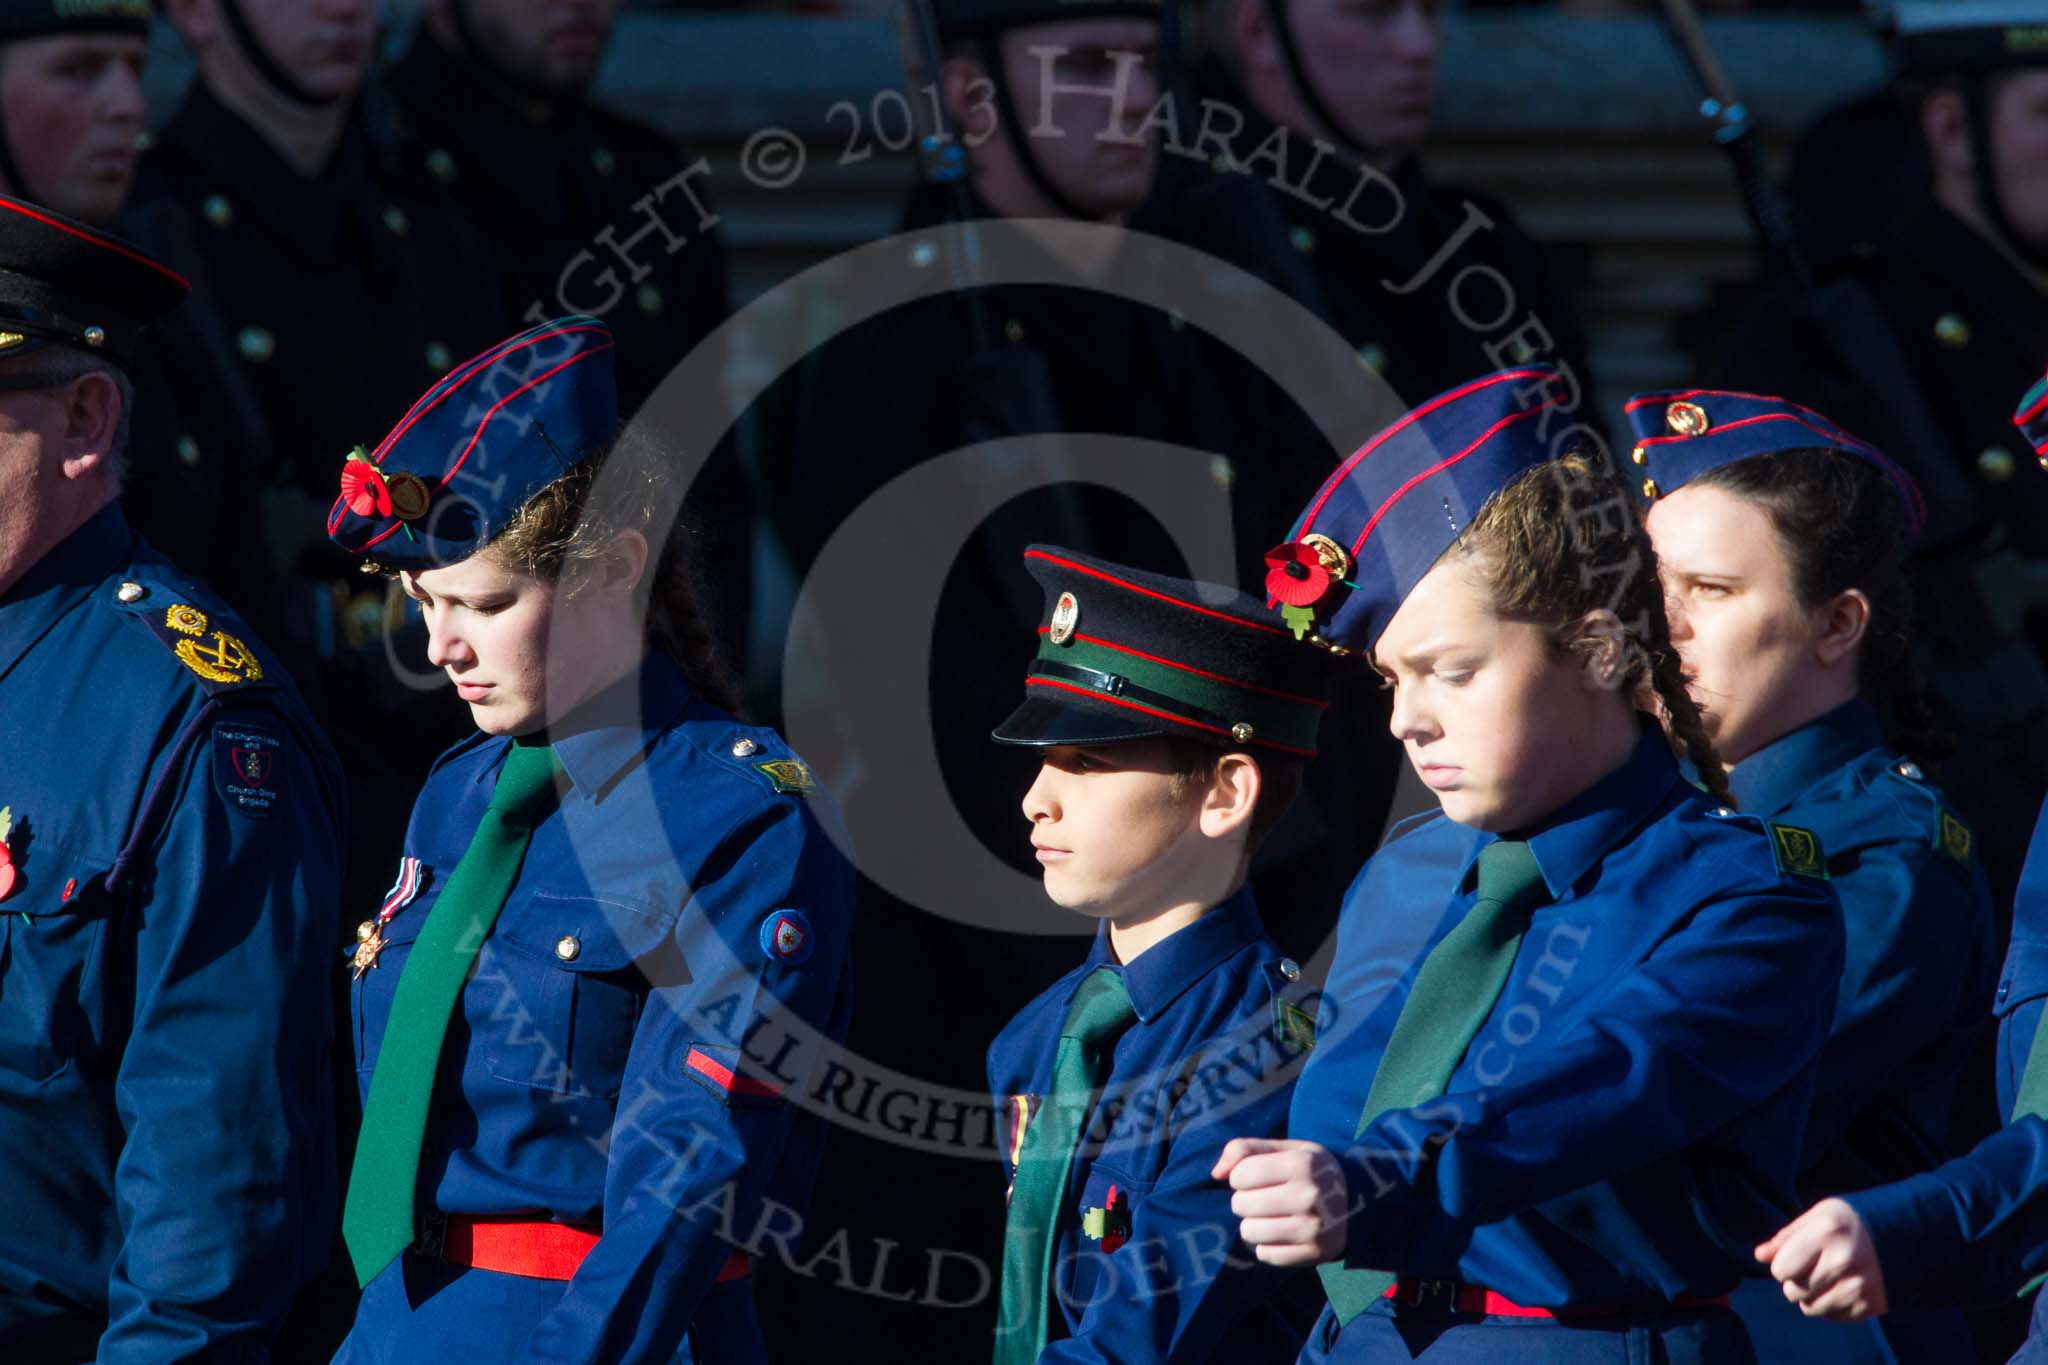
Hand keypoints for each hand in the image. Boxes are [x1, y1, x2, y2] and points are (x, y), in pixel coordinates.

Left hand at [1213, 1137, 1348, 1266]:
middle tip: (1265, 1198)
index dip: (1240, 1176)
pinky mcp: (1314, 1254)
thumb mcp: (1284, 1148)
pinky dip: (1267, 1245)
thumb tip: (1216, 1174)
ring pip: (1248, 1232)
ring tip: (1271, 1216)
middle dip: (1245, 1200)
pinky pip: (1265, 1254)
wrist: (1357, 1200)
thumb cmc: (1308, 1170)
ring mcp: (1314, 1228)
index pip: (1240, 1174)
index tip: (1257, 1177)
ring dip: (1253, 1224)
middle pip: (1241, 1204)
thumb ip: (1244, 1149)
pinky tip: (1283, 1233)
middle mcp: (1310, 1196)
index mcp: (1302, 1163)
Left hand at [1755, 1197, 1888, 1321]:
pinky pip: (1831, 1317)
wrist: (1902, 1239)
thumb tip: (1758, 1256)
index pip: (1780, 1269)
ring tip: (1828, 1276)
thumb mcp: (1816, 1218)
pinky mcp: (1870, 1306)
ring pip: (1810, 1308)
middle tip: (1815, 1265)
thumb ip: (1785, 1237)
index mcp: (1826, 1232)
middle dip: (1796, 1281)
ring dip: (1812, 1296)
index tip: (1798, 1254)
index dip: (1783, 1263)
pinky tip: (1843, 1286)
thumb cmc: (1848, 1225)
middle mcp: (1843, 1261)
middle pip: (1792, 1292)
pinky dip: (1831, 1305)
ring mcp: (1859, 1286)